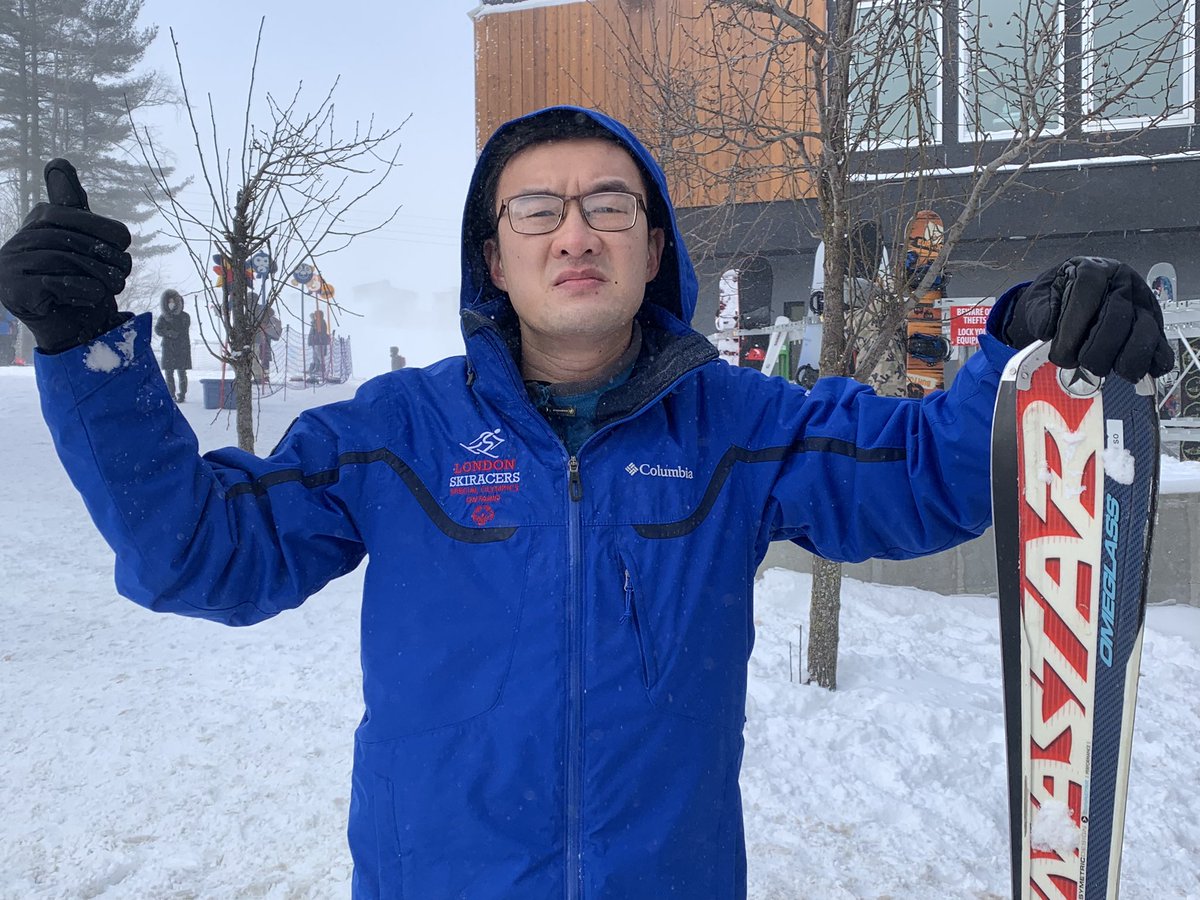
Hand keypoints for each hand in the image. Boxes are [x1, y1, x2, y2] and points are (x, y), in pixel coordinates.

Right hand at [0, 159, 131, 353]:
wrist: (76, 331)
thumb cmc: (86, 283)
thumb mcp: (88, 243)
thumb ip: (76, 207)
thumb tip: (58, 162)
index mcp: (40, 220)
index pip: (72, 212)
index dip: (104, 228)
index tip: (124, 242)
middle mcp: (21, 239)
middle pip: (71, 238)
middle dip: (107, 257)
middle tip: (123, 274)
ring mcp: (11, 264)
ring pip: (64, 260)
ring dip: (99, 276)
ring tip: (112, 287)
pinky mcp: (12, 290)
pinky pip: (55, 283)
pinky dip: (83, 291)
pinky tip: (92, 297)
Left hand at [1005, 256, 1173, 381]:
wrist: (1072, 293)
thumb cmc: (1058, 294)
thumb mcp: (1041, 294)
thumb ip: (1040, 310)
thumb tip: (1047, 329)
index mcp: (1093, 270)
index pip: (1088, 295)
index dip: (1073, 329)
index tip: (1061, 352)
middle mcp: (1123, 283)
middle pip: (1119, 316)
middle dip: (1096, 349)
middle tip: (1079, 364)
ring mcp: (1142, 303)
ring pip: (1145, 331)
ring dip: (1124, 358)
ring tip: (1103, 370)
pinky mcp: (1153, 324)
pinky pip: (1162, 345)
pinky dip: (1152, 363)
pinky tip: (1134, 372)